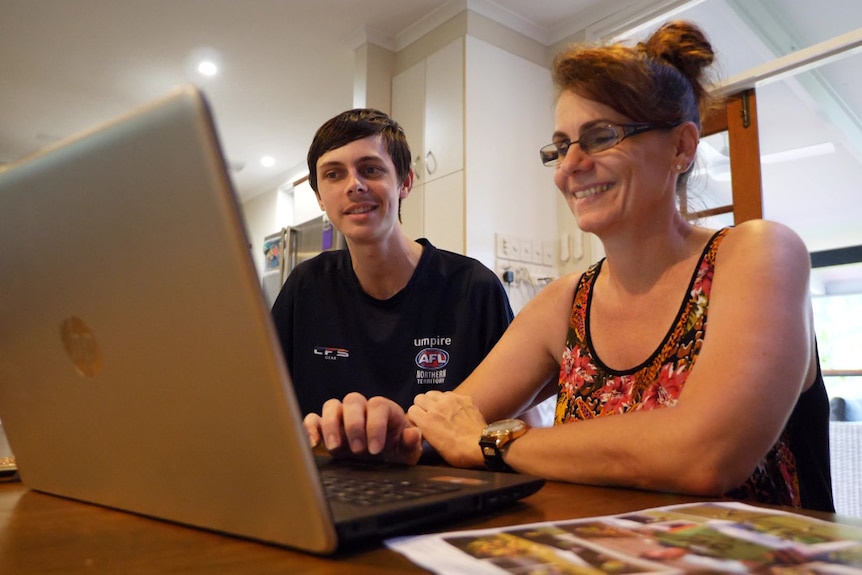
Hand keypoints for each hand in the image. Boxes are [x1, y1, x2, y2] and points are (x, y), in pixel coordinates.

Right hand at [303, 392, 422, 464]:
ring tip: (335, 448)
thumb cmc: (396, 452)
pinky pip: (313, 419)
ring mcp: (341, 417)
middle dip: (354, 425)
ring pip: (331, 405)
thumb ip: (410, 442)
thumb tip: (412, 434)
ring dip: (331, 425)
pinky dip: (310, 428)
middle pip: (353, 400)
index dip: (376, 426)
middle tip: (358, 450)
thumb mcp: (407, 451)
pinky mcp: (325, 428)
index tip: (376, 449)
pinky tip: (313, 445)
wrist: (382, 462)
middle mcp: (362, 409)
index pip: (378, 406)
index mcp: (384, 410)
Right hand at [408, 391, 486, 467]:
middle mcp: (436, 408)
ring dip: (434, 400)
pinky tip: (454, 409)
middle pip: (419, 397)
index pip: (411, 410)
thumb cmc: (459, 452)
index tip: (419, 422)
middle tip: (428, 414)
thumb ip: (426, 434)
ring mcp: (450, 400)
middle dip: (422, 406)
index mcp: (427, 422)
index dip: (415, 417)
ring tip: (440, 410)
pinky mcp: (462, 398)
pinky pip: (449, 394)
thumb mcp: (436, 448)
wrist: (482, 445)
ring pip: (433, 393)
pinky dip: (449, 400)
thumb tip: (422, 429)